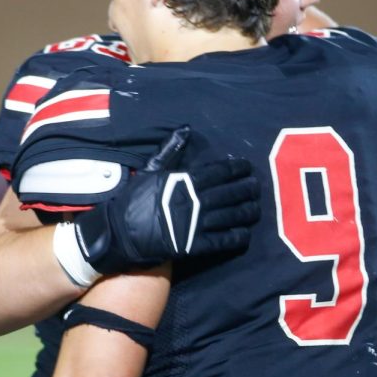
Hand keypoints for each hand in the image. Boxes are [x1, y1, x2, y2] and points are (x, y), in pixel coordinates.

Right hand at [73, 127, 260, 274]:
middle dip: (247, 189)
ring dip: (247, 211)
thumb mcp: (150, 170)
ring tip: (256, 208)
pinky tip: (245, 233)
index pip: (219, 172)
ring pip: (230, 216)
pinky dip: (236, 237)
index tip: (247, 167)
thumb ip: (171, 151)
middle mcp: (194, 202)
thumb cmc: (133, 199)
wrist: (119, 232)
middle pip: (230, 193)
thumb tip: (185, 130)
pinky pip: (221, 241)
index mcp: (185, 182)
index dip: (237, 169)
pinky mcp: (193, 246)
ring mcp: (195, 225)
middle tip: (257, 187)